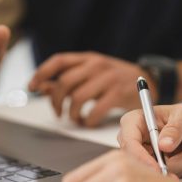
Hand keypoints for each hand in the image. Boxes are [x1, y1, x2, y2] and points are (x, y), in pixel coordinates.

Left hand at [28, 52, 155, 126]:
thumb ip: (68, 80)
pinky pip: (95, 110)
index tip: (31, 86)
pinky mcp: (118, 94)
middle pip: (65, 82)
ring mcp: (108, 79)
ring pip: (78, 98)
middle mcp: (96, 65)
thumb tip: (42, 86)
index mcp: (87, 58)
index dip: (41, 73)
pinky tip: (89, 122)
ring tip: (75, 118)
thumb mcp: (91, 74)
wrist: (149, 79)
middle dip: (56, 100)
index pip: (58, 61)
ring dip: (72, 113)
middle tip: (58, 112)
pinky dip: (88, 120)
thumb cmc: (115, 79)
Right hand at [117, 99, 181, 175]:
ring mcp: (144, 156)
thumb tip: (164, 145)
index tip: (159, 168)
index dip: (142, 158)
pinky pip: (167, 175)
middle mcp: (134, 140)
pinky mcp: (154, 167)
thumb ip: (175, 129)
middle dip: (169, 163)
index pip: (129, 144)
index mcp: (133, 122)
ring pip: (158, 171)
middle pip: (141, 163)